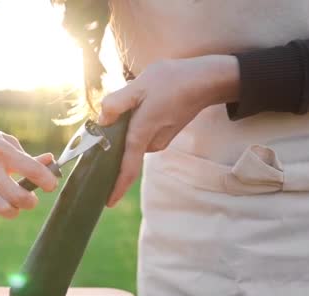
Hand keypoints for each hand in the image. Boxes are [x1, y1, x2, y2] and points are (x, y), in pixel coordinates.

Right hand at [0, 56, 58, 230]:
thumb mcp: (5, 141)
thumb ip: (28, 157)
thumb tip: (51, 163)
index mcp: (2, 152)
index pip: (33, 170)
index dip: (48, 181)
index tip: (49, 185)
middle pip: (19, 197)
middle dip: (31, 202)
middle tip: (29, 198)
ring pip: (1, 210)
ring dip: (12, 211)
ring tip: (10, 203)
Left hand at [98, 55, 238, 206]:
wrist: (206, 80)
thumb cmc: (173, 82)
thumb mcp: (139, 86)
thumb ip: (117, 103)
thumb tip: (102, 120)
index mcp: (142, 135)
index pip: (128, 169)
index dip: (117, 187)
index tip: (109, 203)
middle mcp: (152, 143)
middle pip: (125, 151)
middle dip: (113, 142)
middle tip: (106, 124)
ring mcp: (160, 139)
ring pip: (133, 140)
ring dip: (125, 129)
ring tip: (127, 106)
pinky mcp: (165, 133)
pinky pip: (142, 134)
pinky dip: (135, 126)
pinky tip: (138, 107)